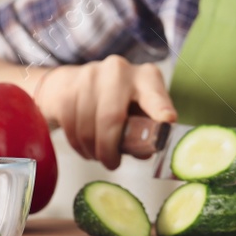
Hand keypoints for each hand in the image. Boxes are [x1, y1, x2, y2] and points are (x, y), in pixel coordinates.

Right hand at [32, 56, 175, 169]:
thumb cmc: (114, 102)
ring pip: (88, 126)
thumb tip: (144, 152)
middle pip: (112, 117)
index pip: (155, 95)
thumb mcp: (136, 112)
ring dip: (92, 149)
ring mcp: (91, 76)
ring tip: (97, 155)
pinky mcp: (68, 87)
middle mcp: (119, 71)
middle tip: (112, 164)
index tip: (167, 120)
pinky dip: (77, 144)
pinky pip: (70, 125)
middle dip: (110, 148)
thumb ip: (144, 131)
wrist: (71, 83)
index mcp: (146, 78)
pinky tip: (84, 147)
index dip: (161, 108)